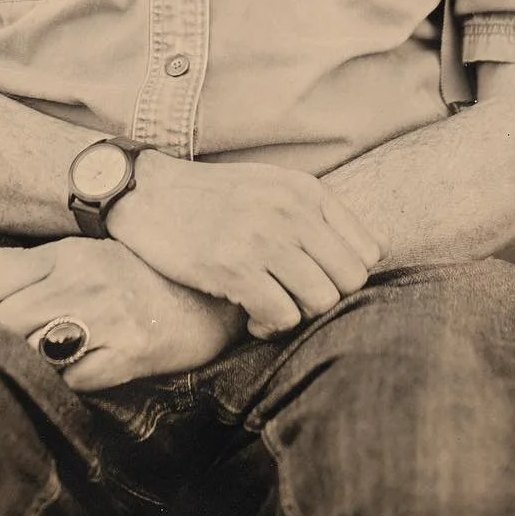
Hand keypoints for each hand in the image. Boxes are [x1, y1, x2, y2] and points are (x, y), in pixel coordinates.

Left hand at [0, 234, 242, 390]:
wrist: (206, 300)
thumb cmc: (133, 274)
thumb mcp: (77, 254)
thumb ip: (20, 259)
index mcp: (70, 255)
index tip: (14, 303)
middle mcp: (85, 283)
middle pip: (7, 320)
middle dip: (13, 332)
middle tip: (37, 332)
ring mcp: (107, 321)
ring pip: (33, 352)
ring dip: (37, 357)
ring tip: (59, 349)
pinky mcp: (127, 357)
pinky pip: (70, 381)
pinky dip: (70, 380)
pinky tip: (85, 365)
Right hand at [105, 152, 382, 338]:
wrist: (146, 192)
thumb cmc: (210, 197)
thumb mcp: (271, 187)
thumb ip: (314, 215)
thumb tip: (364, 258)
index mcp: (307, 191)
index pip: (368, 251)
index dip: (345, 277)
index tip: (316, 282)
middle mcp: (292, 211)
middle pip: (351, 281)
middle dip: (325, 300)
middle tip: (295, 301)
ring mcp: (264, 238)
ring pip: (321, 303)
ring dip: (298, 316)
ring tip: (272, 309)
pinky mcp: (233, 267)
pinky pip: (282, 317)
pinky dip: (270, 327)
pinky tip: (251, 317)